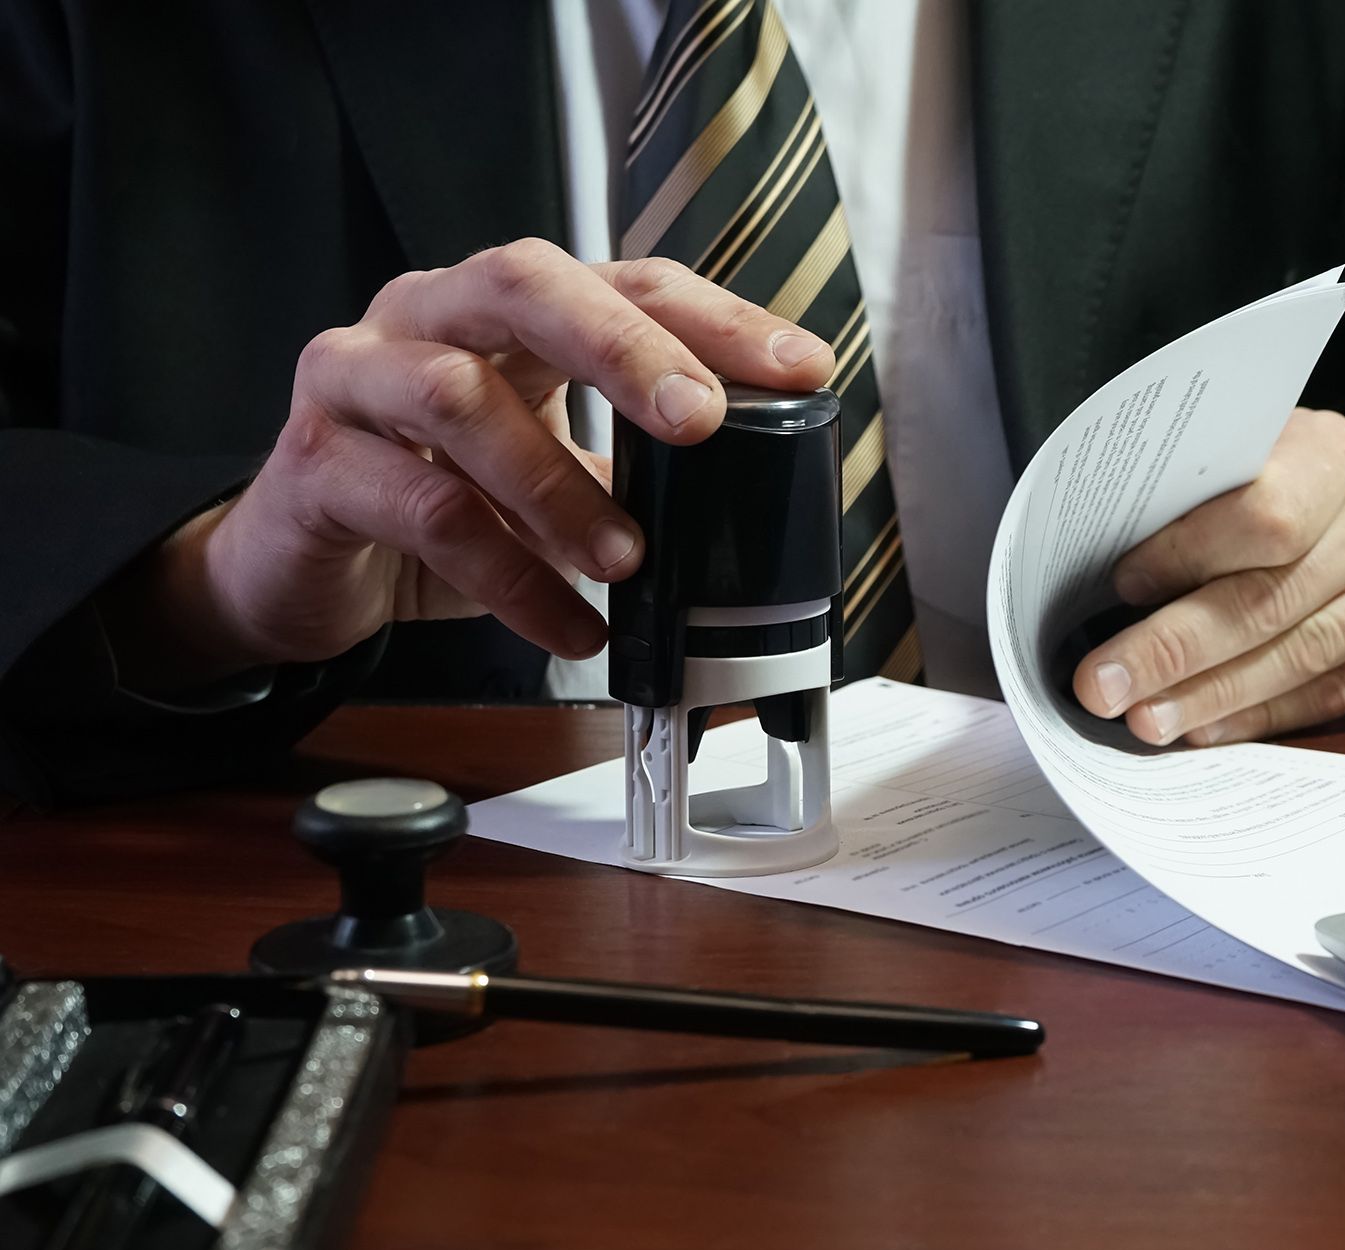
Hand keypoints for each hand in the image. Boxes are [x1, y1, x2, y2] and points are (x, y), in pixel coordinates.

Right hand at [107, 242, 834, 689]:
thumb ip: (632, 471)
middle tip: (701, 420)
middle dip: (624, 349)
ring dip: (559, 485)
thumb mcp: (549, 477)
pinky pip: (422, 510)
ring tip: (629, 561)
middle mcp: (424, 318)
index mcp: (501, 309)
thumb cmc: (435, 503)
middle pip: (526, 287)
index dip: (715, 319)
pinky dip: (509, 576)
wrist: (297, 566)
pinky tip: (567, 625)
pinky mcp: (314, 466)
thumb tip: (755, 506)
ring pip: (458, 397)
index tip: (799, 368)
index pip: (622, 280)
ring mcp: (354, 380)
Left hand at [1071, 408, 1344, 744]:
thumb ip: (1194, 505)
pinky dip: (1270, 716)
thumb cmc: (1294, 490)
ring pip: (1307, 656)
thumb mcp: (1247, 468)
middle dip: (1176, 650)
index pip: (1261, 514)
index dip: (1185, 556)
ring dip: (1217, 696)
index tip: (1119, 588)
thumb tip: (1107, 580)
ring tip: (1149, 720)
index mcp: (1338, 454)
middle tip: (1105, 688)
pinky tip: (1213, 729)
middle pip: (1273, 598)